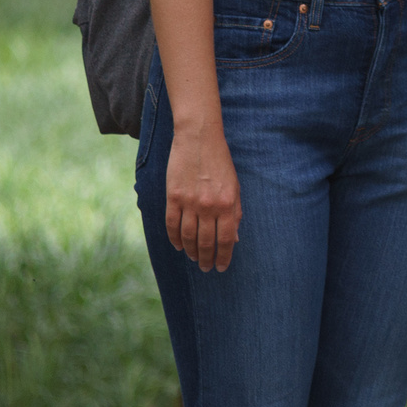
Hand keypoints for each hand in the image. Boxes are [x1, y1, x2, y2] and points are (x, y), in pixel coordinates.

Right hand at [166, 126, 241, 272]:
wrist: (199, 138)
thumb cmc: (220, 162)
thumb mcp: (235, 186)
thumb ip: (235, 213)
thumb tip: (234, 239)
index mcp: (227, 204)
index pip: (226, 240)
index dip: (223, 257)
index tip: (221, 267)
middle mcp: (208, 206)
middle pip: (206, 242)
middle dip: (207, 259)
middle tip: (206, 268)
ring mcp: (189, 202)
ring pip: (188, 237)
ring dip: (191, 251)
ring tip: (195, 258)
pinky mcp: (173, 197)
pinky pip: (172, 225)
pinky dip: (174, 239)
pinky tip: (178, 246)